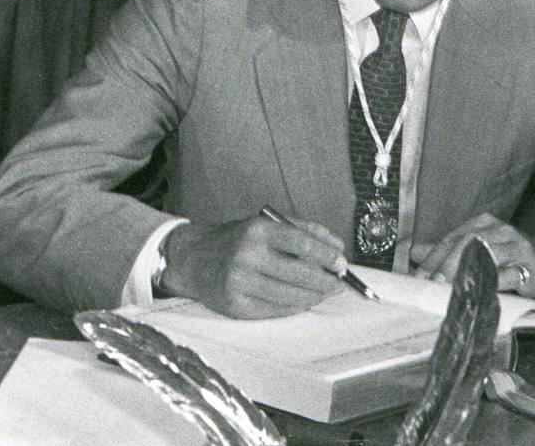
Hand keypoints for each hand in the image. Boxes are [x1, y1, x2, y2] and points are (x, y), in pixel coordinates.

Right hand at [160, 212, 346, 318]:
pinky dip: (294, 307)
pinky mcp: (235, 306)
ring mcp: (240, 283)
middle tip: (338, 283)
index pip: (302, 243)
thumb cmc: (236, 240)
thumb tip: (337, 245)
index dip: (327, 256)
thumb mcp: (266, 223)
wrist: (192, 259)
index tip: (342, 263)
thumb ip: (304, 230)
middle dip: (326, 281)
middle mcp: (248, 256)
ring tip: (323, 293)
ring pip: (290, 295)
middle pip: (300, 273)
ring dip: (313, 296)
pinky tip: (303, 301)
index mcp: (258, 230)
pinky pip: (275, 310)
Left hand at [410, 212, 534, 299]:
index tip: (418, 279)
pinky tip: (481, 294)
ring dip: (467, 273)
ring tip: (451, 289)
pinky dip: (493, 283)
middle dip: (446, 265)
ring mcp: (516, 244)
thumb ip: (448, 251)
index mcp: (482, 223)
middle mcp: (499, 229)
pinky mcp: (530, 264)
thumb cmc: (509, 259)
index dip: (432, 259)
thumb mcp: (479, 251)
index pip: (451, 238)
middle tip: (431, 285)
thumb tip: (415, 252)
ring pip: (487, 254)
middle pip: (466, 243)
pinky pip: (509, 273)